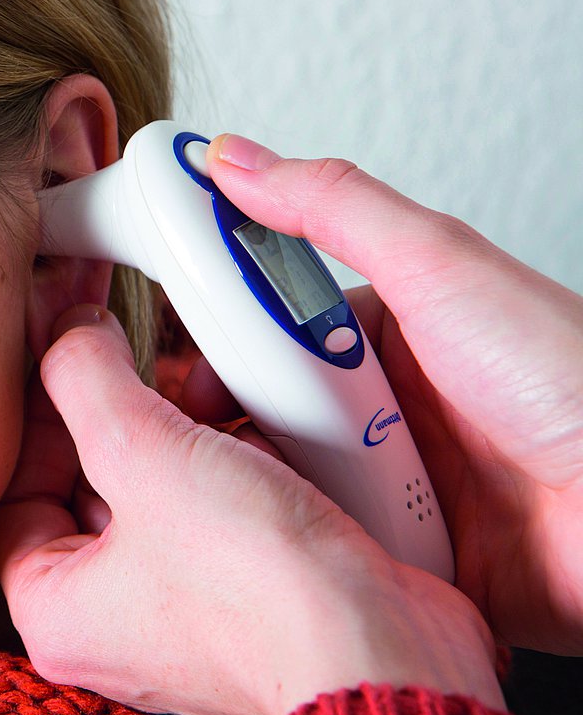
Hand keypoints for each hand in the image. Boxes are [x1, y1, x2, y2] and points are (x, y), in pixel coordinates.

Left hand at [0, 307, 502, 714]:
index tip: (62, 352)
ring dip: (185, 430)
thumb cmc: (259, 589)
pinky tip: (257, 423)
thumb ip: (85, 378)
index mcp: (56, 611)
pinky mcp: (254, 598)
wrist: (389, 651)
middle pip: (88, 487)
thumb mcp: (140, 451)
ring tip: (201, 382)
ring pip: (163, 493)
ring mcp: (187, 615)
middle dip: (118, 411)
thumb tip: (66, 335)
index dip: (35, 414)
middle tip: (126, 344)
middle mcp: (114, 623)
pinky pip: (225, 511)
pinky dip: (238, 462)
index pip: (16, 492)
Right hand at [198, 135, 582, 654]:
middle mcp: (390, 408)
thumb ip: (332, 207)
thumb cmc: (572, 380)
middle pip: (269, 407)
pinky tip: (289, 546)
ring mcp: (399, 486)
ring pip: (288, 484)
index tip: (171, 351)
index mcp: (393, 333)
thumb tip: (235, 157)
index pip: (272, 324)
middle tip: (204, 430)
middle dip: (231, 421)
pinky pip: (329, 551)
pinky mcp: (411, 558)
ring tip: (245, 492)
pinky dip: (307, 548)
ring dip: (266, 487)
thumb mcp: (438, 266)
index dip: (216, 338)